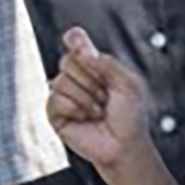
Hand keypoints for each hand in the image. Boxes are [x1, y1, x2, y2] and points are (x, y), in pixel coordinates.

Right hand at [47, 27, 150, 171]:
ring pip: (62, 81)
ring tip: (98, 111)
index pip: (77, 43)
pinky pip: (56, 100)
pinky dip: (76, 110)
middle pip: (68, 60)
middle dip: (92, 79)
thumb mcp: (128, 83)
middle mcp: (75, 76)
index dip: (75, 39)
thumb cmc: (129, 115)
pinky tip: (86, 118)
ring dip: (87, 98)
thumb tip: (83, 51)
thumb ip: (108, 64)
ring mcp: (63, 94)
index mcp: (93, 65)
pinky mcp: (55, 113)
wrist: (124, 145)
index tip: (76, 39)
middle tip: (106, 96)